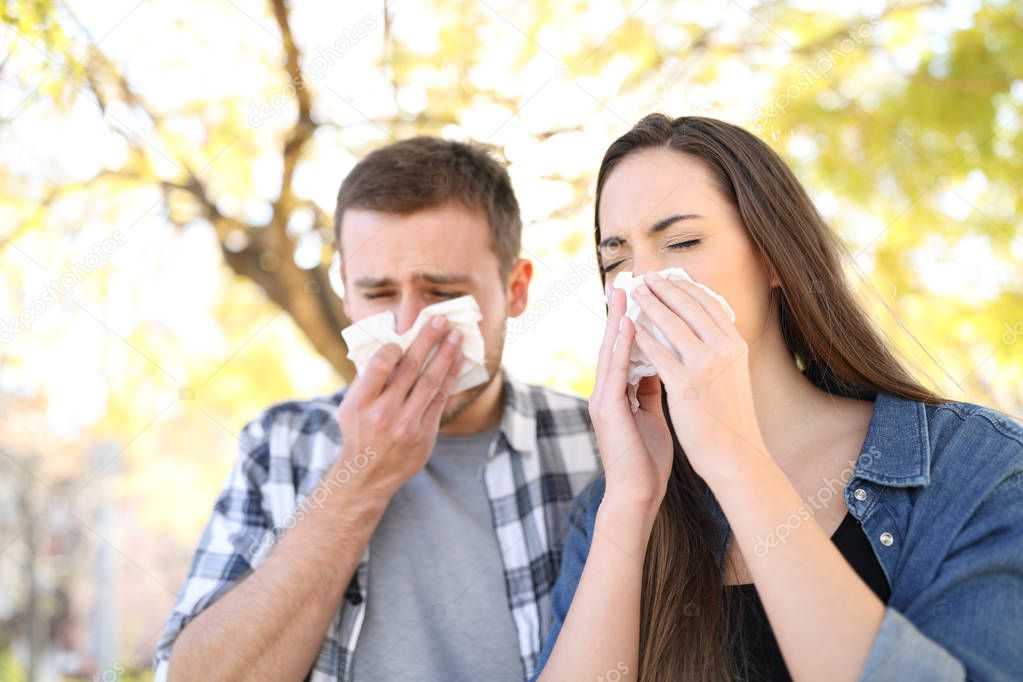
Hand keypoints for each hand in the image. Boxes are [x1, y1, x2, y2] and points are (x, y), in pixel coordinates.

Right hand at [336, 315, 463, 497]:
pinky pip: (441, 399)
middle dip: (429, 340)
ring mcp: (407, 425)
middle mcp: (384, 413)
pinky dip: (450, 378)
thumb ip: (368, 378)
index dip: (395, 346)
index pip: (380, 365)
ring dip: (446, 356)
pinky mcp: (425, 434)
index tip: (405, 334)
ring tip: (455, 336)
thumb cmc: (358, 432)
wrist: (367, 474)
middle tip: (441, 321)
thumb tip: (390, 342)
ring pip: (431, 382)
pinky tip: (457, 361)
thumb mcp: (350, 405)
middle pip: (412, 368)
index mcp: (361, 402)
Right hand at [589, 286, 672, 511]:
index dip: (629, 322)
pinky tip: (627, 326)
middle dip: (618, 312)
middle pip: (611, 344)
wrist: (637, 495)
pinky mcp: (606, 410)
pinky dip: (620, 347)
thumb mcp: (653, 417)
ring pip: (609, 352)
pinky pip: (614, 372)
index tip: (638, 295)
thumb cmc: (647, 460)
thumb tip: (662, 366)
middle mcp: (605, 392)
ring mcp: (602, 400)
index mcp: (617, 394)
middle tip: (624, 281)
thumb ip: (651, 391)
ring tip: (623, 292)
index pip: (623, 350)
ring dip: (616, 321)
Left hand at [631, 271, 769, 485]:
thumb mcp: (732, 375)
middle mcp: (724, 350)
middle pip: (689, 307)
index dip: (687, 287)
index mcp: (736, 345)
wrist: (735, 454)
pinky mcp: (686, 385)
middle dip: (665, 288)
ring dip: (650, 305)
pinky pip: (657, 354)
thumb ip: (719, 351)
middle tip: (646, 277)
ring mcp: (705, 366)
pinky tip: (629, 330)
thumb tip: (704, 330)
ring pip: (671, 324)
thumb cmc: (730, 418)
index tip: (670, 276)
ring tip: (635, 294)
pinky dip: (642, 338)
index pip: (709, 304)